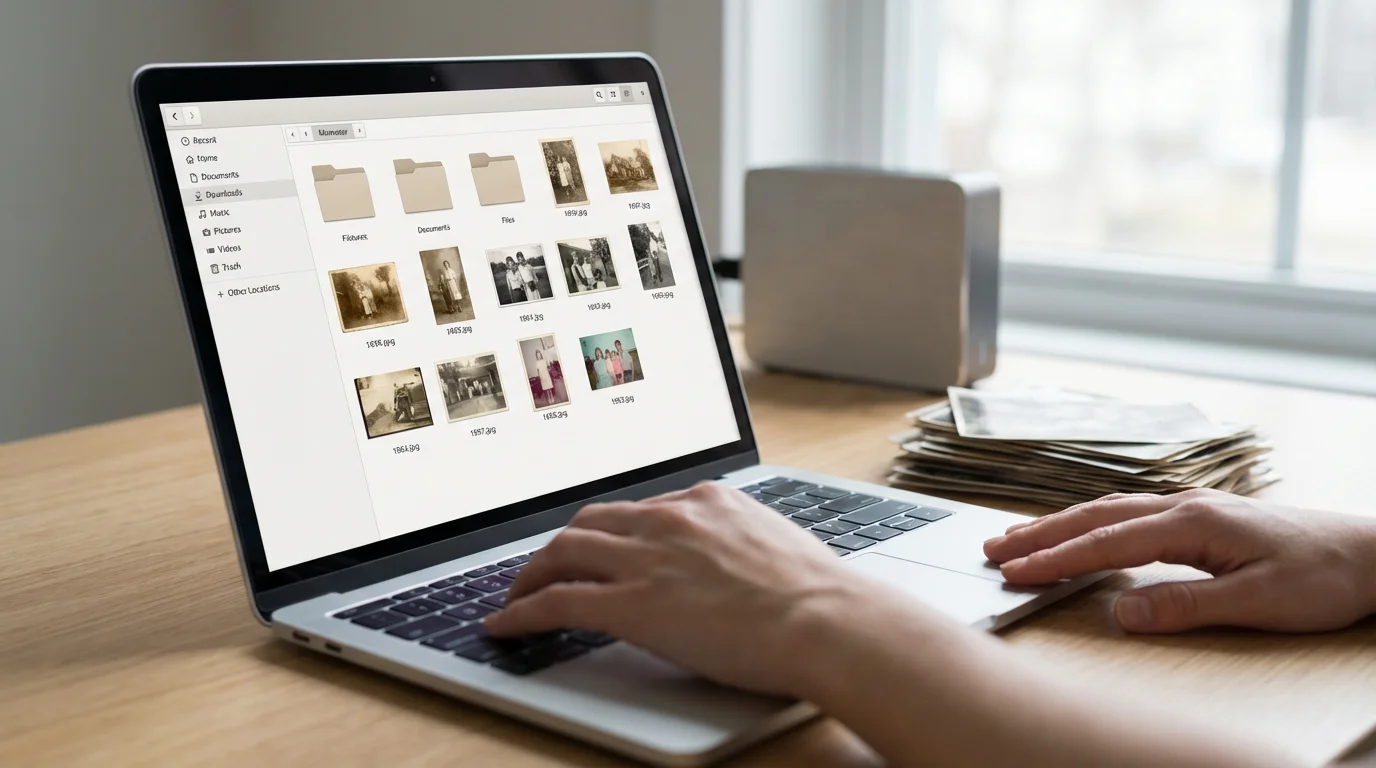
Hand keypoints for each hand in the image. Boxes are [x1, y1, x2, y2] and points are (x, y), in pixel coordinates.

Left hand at [485, 482, 857, 695]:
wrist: (826, 620)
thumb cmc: (818, 597)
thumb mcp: (776, 547)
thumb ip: (742, 544)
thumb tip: (736, 566)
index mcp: (708, 500)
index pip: (641, 509)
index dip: (612, 531)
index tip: (603, 545)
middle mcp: (671, 517)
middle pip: (592, 521)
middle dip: (562, 544)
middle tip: (546, 566)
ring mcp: (647, 558)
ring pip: (564, 551)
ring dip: (532, 573)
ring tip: (516, 593)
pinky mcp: (631, 603)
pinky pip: (558, 601)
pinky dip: (523, 611)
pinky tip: (507, 624)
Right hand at [983, 489, 1375, 632]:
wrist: (1372, 551)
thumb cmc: (1324, 576)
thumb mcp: (1259, 601)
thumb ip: (1186, 605)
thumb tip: (1122, 610)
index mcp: (1192, 522)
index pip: (1106, 542)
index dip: (1056, 560)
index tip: (1014, 573)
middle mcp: (1184, 505)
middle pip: (1095, 517)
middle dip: (1040, 534)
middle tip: (992, 551)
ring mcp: (1191, 506)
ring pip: (1108, 510)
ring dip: (1059, 525)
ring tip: (1017, 539)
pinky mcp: (1200, 516)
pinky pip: (1127, 514)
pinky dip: (1090, 522)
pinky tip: (1079, 531)